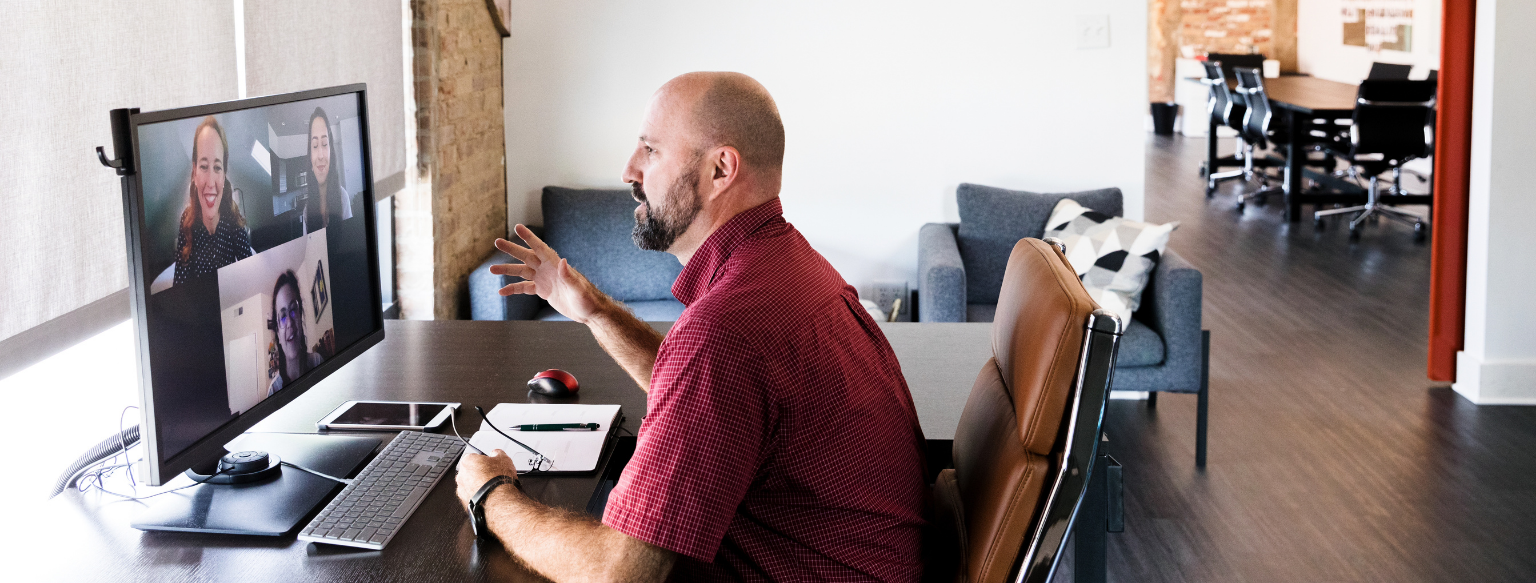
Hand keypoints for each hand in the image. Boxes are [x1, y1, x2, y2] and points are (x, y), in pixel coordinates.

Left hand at [455, 449, 521, 508]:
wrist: (499, 500)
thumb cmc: (499, 480)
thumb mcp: (504, 459)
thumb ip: (497, 453)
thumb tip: (496, 453)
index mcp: (468, 461)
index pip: (474, 457)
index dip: (484, 460)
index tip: (490, 464)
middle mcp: (461, 475)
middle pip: (470, 471)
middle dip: (479, 473)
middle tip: (492, 476)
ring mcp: (461, 489)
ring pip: (469, 485)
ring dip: (478, 485)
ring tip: (491, 487)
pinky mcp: (464, 502)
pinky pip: (471, 496)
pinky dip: (478, 496)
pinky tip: (488, 496)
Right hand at [491, 225, 608, 323]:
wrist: (589, 312)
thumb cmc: (588, 299)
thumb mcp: (578, 288)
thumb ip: (569, 276)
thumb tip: (563, 261)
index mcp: (556, 264)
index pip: (540, 248)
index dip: (529, 237)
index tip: (517, 227)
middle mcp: (547, 269)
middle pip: (526, 256)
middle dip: (512, 249)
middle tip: (497, 242)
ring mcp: (543, 279)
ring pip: (521, 271)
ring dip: (507, 270)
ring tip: (491, 269)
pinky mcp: (542, 290)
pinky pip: (524, 288)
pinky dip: (512, 289)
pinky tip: (501, 291)